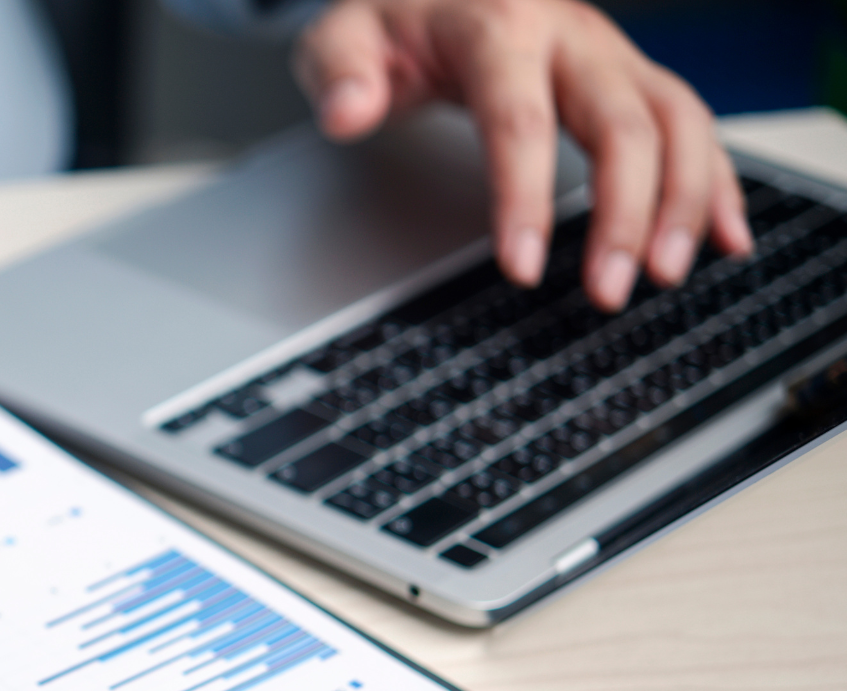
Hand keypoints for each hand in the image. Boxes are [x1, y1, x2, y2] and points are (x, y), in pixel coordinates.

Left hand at [294, 0, 753, 310]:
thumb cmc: (395, 17)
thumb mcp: (346, 34)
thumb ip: (341, 72)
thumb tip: (345, 112)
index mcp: (498, 27)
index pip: (521, 119)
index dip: (525, 196)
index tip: (521, 267)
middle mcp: (570, 36)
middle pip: (622, 124)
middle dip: (625, 214)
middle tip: (609, 291)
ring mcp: (610, 55)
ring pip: (677, 121)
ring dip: (684, 201)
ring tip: (667, 274)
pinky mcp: (631, 75)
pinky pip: (692, 123)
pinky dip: (716, 181)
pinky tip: (723, 238)